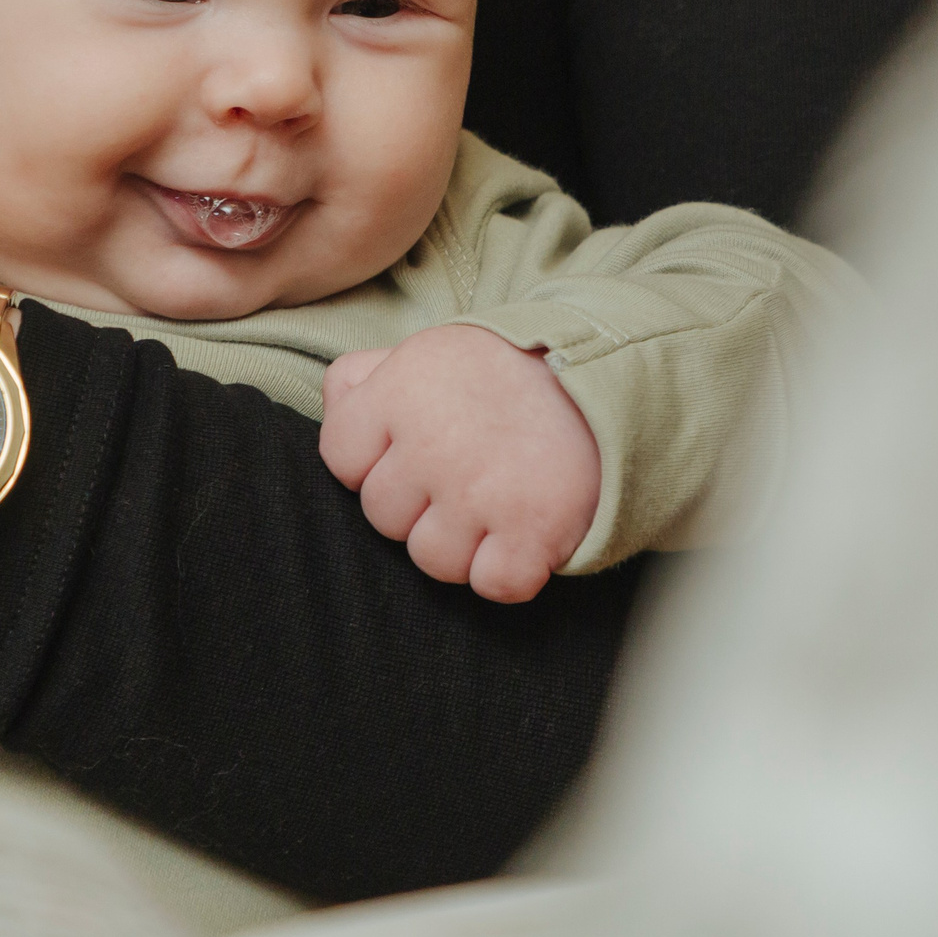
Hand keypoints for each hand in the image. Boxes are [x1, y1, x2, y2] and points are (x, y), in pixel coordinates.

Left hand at [318, 324, 599, 602]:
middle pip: (383, 517)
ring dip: (461, 543)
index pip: (341, 459)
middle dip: (417, 503)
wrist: (603, 371)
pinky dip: (508, 571)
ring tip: (492, 503)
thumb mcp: (427, 350)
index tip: (409, 450)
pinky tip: (519, 536)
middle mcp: (433, 444)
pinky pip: (494, 585)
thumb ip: (366, 375)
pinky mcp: (532, 530)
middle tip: (461, 473)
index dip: (372, 462)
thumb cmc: (502, 370)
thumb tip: (334, 407)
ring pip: (432, 559)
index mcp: (400, 393)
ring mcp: (481, 493)